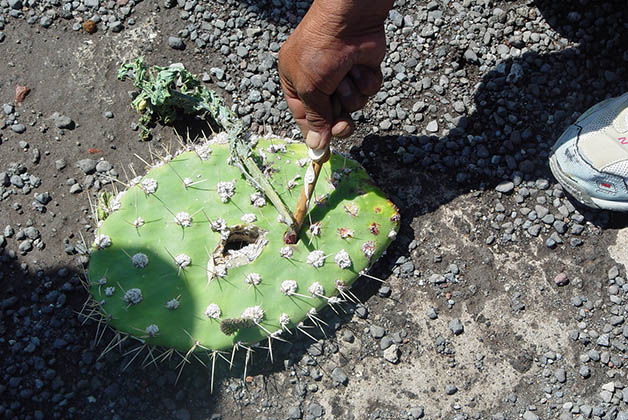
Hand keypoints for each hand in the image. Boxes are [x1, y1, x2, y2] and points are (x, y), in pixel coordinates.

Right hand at [278, 0, 392, 150]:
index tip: (323, 152)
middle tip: (343, 122)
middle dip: (338, 119)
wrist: (350, 21)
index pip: (304, 117)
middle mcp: (318, 81)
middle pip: (331, 117)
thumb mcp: (309, 88)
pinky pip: (368, 92)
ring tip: (346, 75)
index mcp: (295, 82)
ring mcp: (342, 76)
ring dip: (351, 95)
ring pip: (352, 106)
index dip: (314, 134)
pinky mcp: (362, 71)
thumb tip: (316, 145)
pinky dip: (365, 82)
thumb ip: (315, 119)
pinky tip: (360, 66)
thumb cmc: (320, 50)